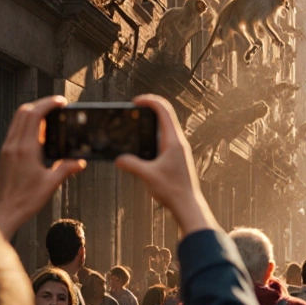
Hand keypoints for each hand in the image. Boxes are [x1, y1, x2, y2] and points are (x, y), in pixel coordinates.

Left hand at [0, 96, 86, 236]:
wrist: (2, 212)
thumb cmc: (23, 201)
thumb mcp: (50, 185)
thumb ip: (66, 169)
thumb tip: (79, 162)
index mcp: (26, 149)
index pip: (34, 115)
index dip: (48, 104)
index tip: (60, 102)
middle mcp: (14, 145)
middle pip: (24, 112)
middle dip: (41, 104)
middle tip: (57, 106)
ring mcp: (7, 148)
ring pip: (18, 119)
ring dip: (33, 113)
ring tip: (50, 119)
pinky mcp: (5, 154)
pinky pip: (15, 131)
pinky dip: (27, 125)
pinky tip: (40, 136)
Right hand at [116, 95, 217, 235]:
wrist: (187, 204)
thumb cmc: (172, 190)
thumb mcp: (147, 176)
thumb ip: (131, 165)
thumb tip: (118, 159)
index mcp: (173, 141)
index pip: (164, 111)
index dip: (150, 101)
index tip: (136, 101)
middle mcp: (178, 142)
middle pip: (166, 115)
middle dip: (150, 107)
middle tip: (134, 108)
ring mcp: (179, 149)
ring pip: (166, 127)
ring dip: (152, 120)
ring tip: (137, 121)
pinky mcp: (177, 156)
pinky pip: (165, 138)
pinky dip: (154, 133)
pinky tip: (144, 142)